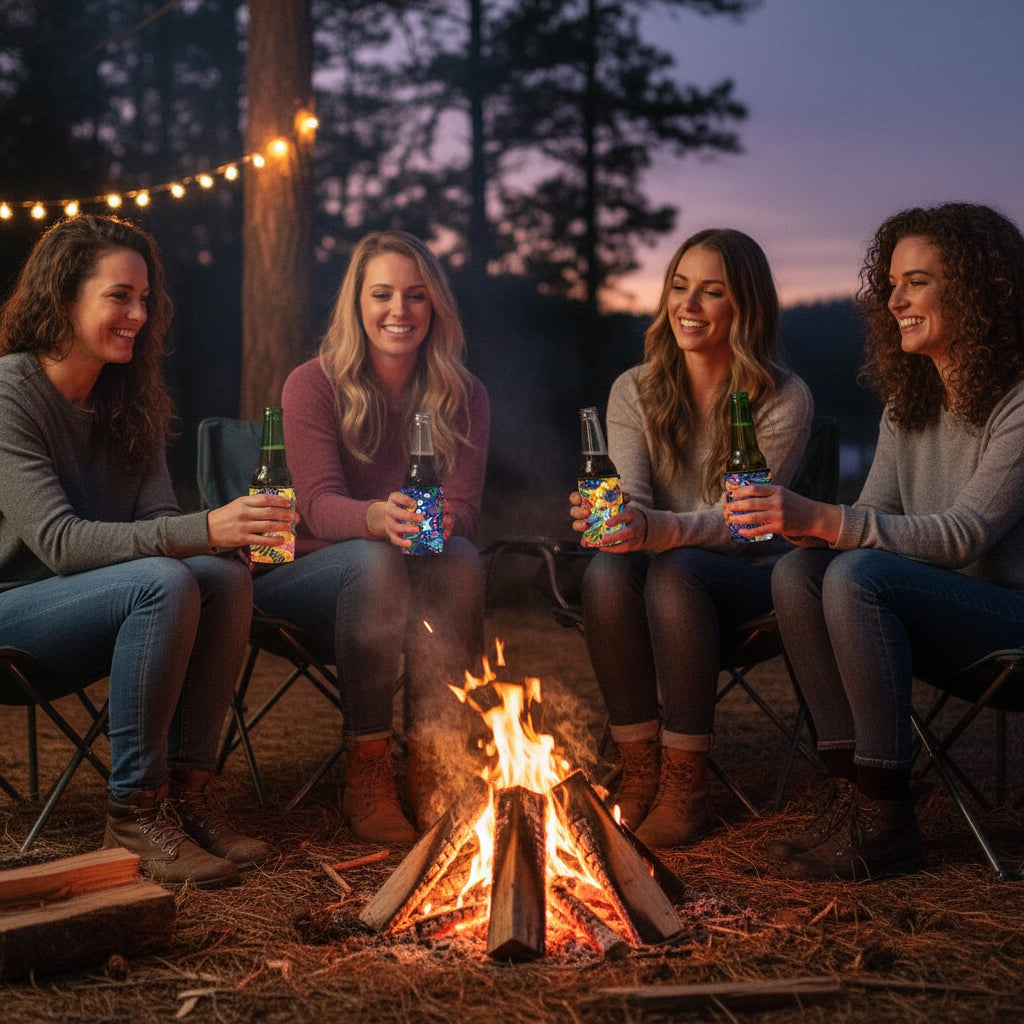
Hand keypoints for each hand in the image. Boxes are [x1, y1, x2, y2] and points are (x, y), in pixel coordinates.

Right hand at [206, 492, 297, 549]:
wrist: (207, 529)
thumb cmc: (227, 516)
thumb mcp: (238, 505)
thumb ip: (253, 505)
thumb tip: (276, 507)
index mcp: (243, 501)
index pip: (266, 498)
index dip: (280, 500)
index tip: (290, 503)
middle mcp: (244, 512)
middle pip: (270, 512)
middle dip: (286, 514)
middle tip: (295, 517)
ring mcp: (243, 526)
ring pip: (268, 525)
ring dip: (283, 527)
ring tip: (291, 528)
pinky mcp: (242, 539)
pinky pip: (261, 540)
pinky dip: (274, 540)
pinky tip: (281, 540)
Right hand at [379, 490, 422, 548]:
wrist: (389, 516)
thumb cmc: (403, 507)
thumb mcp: (407, 500)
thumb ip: (419, 501)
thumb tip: (439, 504)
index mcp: (394, 499)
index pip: (396, 497)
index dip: (405, 500)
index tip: (415, 504)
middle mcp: (389, 510)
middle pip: (395, 512)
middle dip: (408, 516)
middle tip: (421, 519)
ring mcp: (389, 522)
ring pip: (394, 526)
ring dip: (406, 529)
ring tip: (417, 530)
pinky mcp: (390, 533)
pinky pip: (394, 538)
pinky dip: (401, 542)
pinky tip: (409, 543)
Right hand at [569, 490, 646, 551]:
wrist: (622, 523)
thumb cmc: (616, 508)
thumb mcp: (618, 501)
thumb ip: (621, 498)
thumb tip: (626, 498)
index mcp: (587, 502)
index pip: (575, 498)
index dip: (575, 498)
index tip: (579, 499)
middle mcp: (583, 513)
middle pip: (574, 511)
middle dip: (578, 512)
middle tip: (586, 512)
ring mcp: (586, 524)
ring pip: (576, 525)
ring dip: (580, 525)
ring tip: (587, 526)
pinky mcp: (589, 535)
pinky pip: (584, 539)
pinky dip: (586, 541)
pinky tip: (590, 541)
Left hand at [724, 483, 840, 544]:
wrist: (814, 516)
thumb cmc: (795, 504)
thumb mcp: (783, 493)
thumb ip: (768, 493)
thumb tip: (746, 493)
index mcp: (777, 490)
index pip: (755, 489)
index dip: (741, 492)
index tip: (732, 495)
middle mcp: (778, 501)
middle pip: (751, 503)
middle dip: (736, 506)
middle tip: (727, 508)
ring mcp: (779, 515)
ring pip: (753, 517)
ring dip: (739, 519)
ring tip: (731, 519)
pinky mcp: (780, 527)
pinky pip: (760, 529)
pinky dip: (748, 531)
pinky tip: (740, 531)